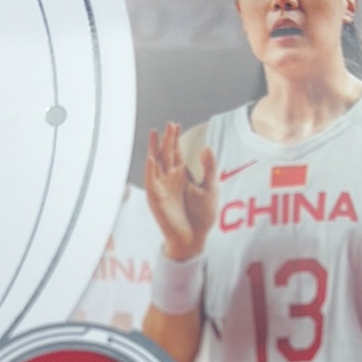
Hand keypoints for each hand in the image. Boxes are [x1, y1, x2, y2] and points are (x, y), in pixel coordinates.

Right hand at [144, 123, 217, 260]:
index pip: (176, 152)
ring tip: (154, 134)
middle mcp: (170, 179)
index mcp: (181, 176)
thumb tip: (206, 147)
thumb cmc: (202, 216)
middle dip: (166, 139)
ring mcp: (162, 187)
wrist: (193, 237)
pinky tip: (152, 158)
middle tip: (168, 124)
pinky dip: (151, 169)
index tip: (175, 125)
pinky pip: (152, 181)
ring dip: (154, 149)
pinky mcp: (157, 198)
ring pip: (156, 163)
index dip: (175, 138)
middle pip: (165, 154)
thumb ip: (209, 167)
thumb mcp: (210, 188)